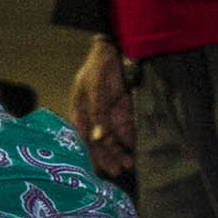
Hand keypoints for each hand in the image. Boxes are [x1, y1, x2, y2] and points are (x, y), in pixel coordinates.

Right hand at [69, 33, 133, 175]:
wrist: (115, 47)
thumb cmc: (98, 65)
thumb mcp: (93, 87)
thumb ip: (97, 113)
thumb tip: (97, 138)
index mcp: (81, 113)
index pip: (87, 140)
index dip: (94, 155)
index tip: (103, 170)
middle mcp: (95, 118)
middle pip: (101, 143)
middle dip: (110, 157)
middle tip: (120, 171)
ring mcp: (110, 115)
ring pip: (115, 139)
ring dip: (121, 152)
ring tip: (130, 164)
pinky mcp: (124, 111)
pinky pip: (127, 129)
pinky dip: (131, 140)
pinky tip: (136, 150)